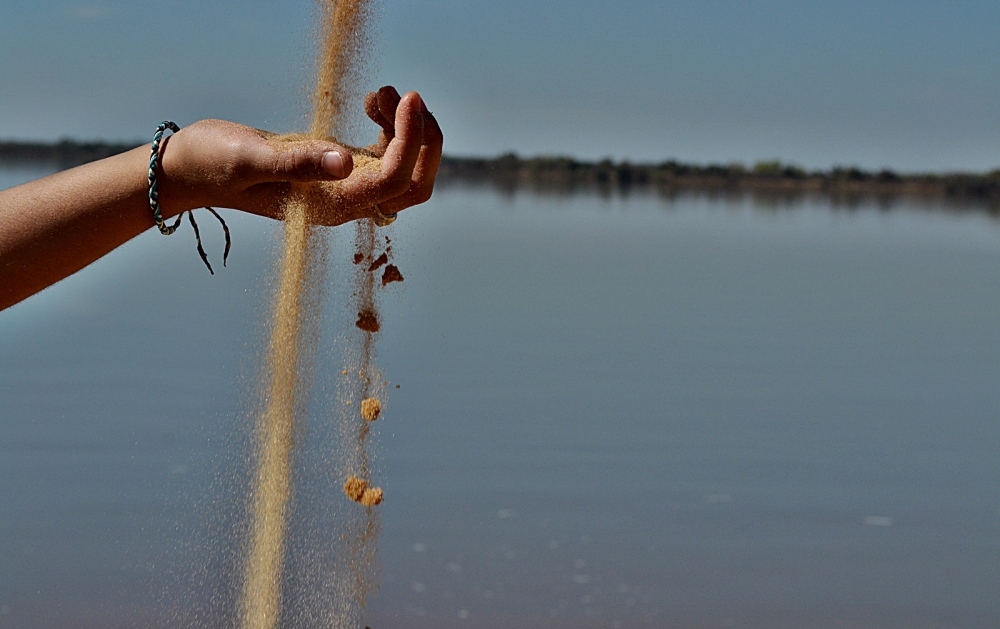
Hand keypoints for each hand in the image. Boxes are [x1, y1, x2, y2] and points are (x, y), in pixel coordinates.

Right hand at [156, 87, 442, 226]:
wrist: (191, 168)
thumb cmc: (214, 164)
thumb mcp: (250, 160)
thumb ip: (297, 163)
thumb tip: (345, 161)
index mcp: (331, 207)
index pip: (393, 181)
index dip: (410, 141)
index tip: (406, 96)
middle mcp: (346, 201)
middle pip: (413, 185)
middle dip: (424, 142)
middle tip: (410, 97)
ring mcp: (346, 185)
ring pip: (405, 167)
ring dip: (408, 128)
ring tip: (380, 92)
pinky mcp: (340, 166)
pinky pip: (386, 152)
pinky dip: (390, 124)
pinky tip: (371, 99)